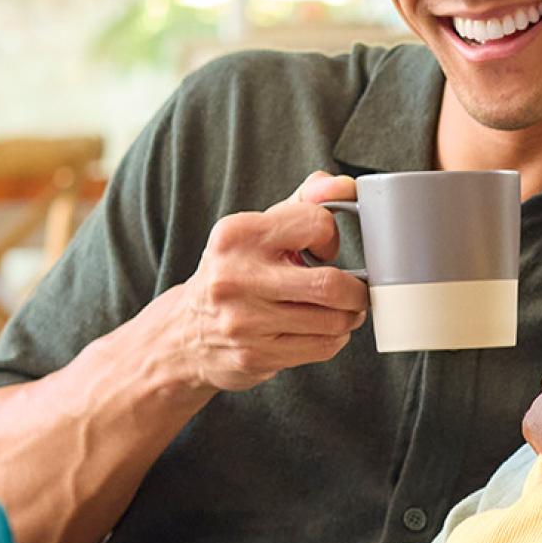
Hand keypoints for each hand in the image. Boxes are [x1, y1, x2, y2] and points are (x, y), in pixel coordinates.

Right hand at [140, 172, 370, 392]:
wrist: (185, 333)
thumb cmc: (234, 272)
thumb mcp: (258, 229)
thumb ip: (305, 201)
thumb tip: (345, 186)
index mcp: (237, 234)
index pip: (316, 224)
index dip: (331, 237)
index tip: (325, 249)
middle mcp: (236, 276)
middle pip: (330, 284)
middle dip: (356, 290)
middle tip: (355, 289)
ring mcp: (244, 321)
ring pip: (332, 321)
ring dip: (349, 316)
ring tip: (342, 310)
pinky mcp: (254, 355)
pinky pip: (321, 347)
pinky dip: (335, 338)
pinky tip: (323, 330)